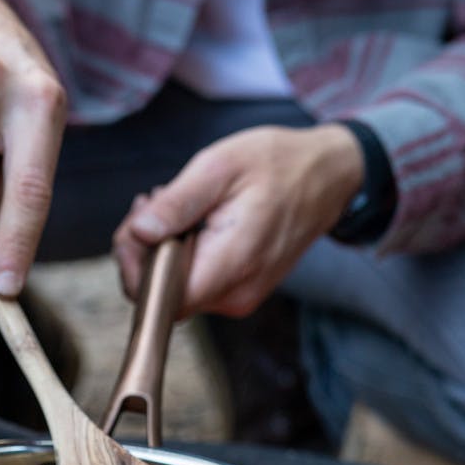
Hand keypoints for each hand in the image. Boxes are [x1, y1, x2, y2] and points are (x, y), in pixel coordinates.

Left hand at [113, 124, 363, 317]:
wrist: (328, 178)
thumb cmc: (278, 165)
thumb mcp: (220, 167)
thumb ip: (177, 203)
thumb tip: (141, 233)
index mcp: (231, 265)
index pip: (161, 297)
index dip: (137, 268)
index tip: (137, 226)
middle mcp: (234, 295)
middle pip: (162, 295)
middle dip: (144, 252)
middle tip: (152, 204)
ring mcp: (237, 300)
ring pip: (175, 290)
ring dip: (162, 251)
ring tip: (175, 207)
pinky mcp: (238, 294)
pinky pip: (194, 285)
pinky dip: (182, 256)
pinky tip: (192, 224)